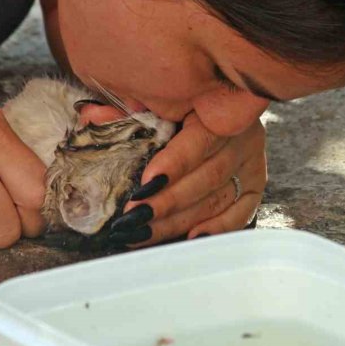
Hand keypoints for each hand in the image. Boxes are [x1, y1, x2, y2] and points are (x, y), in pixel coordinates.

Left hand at [107, 111, 265, 246]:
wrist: (216, 110)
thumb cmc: (175, 108)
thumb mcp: (152, 105)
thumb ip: (125, 113)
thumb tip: (90, 116)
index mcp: (219, 108)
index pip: (199, 141)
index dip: (173, 165)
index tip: (144, 186)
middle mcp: (243, 136)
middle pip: (207, 176)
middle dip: (167, 201)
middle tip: (133, 218)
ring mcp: (251, 163)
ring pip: (216, 199)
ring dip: (178, 221)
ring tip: (142, 234)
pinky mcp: (254, 186)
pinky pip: (240, 214)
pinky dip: (215, 228)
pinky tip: (190, 240)